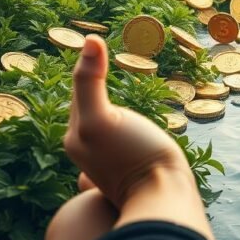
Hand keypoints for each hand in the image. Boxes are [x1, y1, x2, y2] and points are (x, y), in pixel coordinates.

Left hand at [64, 35, 191, 207]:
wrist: (162, 200)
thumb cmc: (134, 159)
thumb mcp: (101, 118)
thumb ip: (89, 81)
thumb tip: (90, 40)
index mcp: (77, 137)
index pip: (80, 94)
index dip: (90, 71)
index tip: (97, 45)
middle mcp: (87, 154)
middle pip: (92, 111)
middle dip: (99, 94)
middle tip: (107, 65)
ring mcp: (107, 166)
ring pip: (107, 129)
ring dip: (112, 115)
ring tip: (121, 102)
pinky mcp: (128, 174)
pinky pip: (120, 148)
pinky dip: (124, 135)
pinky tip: (130, 137)